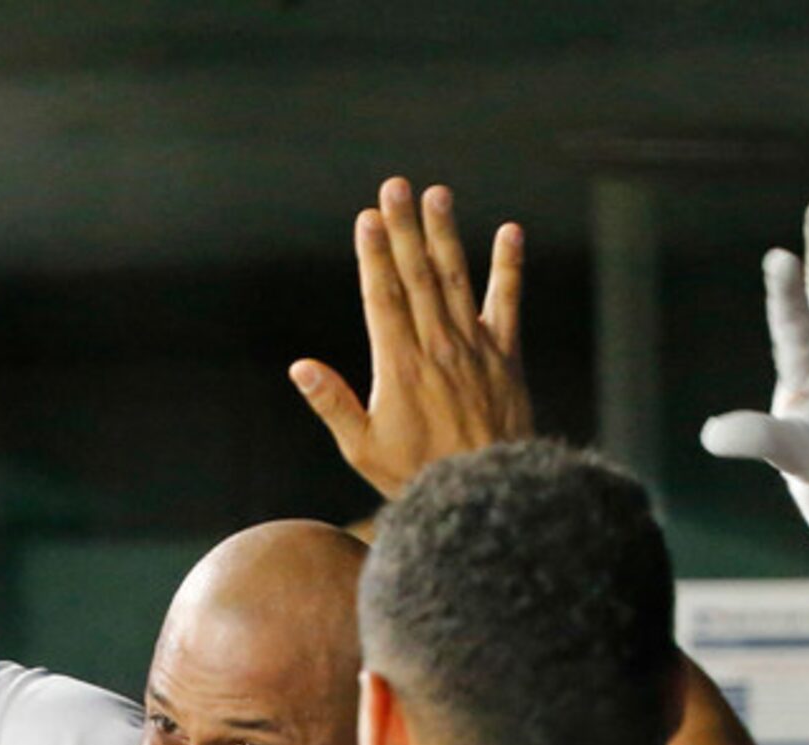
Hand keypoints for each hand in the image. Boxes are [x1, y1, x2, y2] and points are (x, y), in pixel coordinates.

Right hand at [292, 178, 528, 500]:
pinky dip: (508, 268)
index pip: (383, 297)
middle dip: (404, 228)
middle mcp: (437, 349)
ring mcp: (474, 350)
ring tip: (437, 195)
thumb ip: (333, 404)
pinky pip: (506, 305)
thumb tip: (299, 368)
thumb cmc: (415, 476)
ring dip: (446, 235)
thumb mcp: (363, 449)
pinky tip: (510, 232)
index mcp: (399, 367)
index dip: (375, 255)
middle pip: (417, 276)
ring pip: (456, 280)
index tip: (368, 218)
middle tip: (395, 186)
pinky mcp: (506, 358)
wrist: (483, 494)